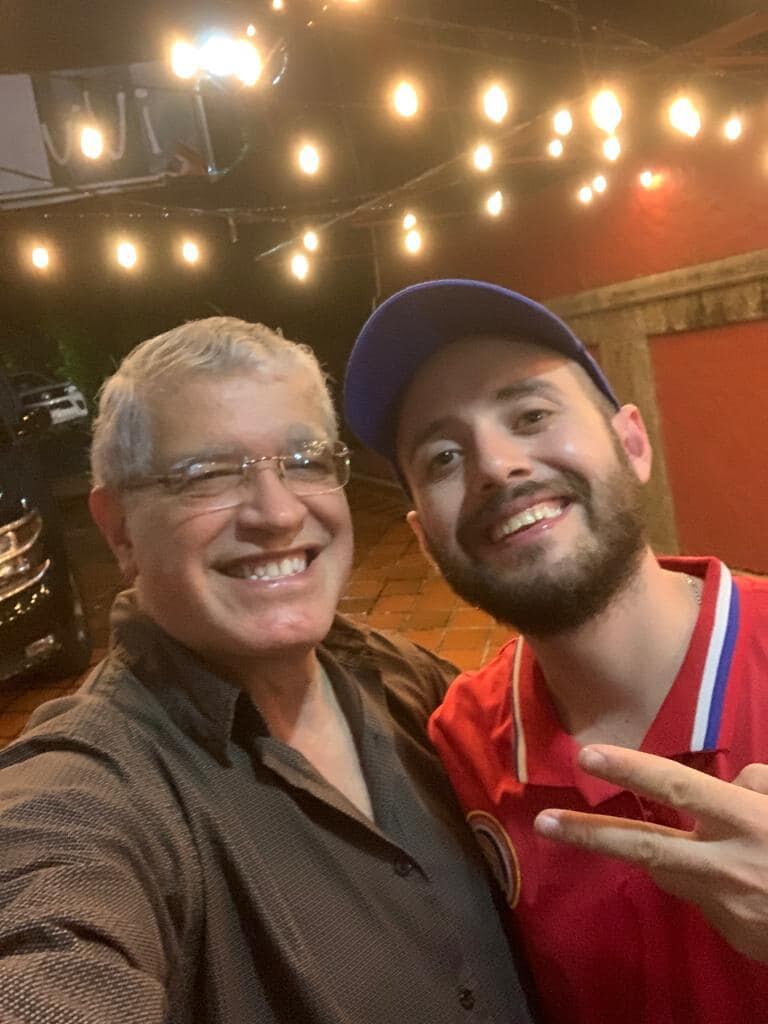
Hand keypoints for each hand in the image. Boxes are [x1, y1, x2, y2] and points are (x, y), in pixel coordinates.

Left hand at [534, 744, 767, 961]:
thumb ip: (761, 788)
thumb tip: (734, 785)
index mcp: (750, 824)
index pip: (678, 788)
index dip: (632, 769)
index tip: (589, 754)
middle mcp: (728, 866)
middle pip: (645, 847)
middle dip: (590, 835)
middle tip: (544, 824)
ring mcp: (726, 905)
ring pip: (672, 870)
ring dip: (668, 855)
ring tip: (710, 846)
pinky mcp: (732, 934)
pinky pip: (705, 894)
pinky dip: (711, 880)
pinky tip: (746, 880)